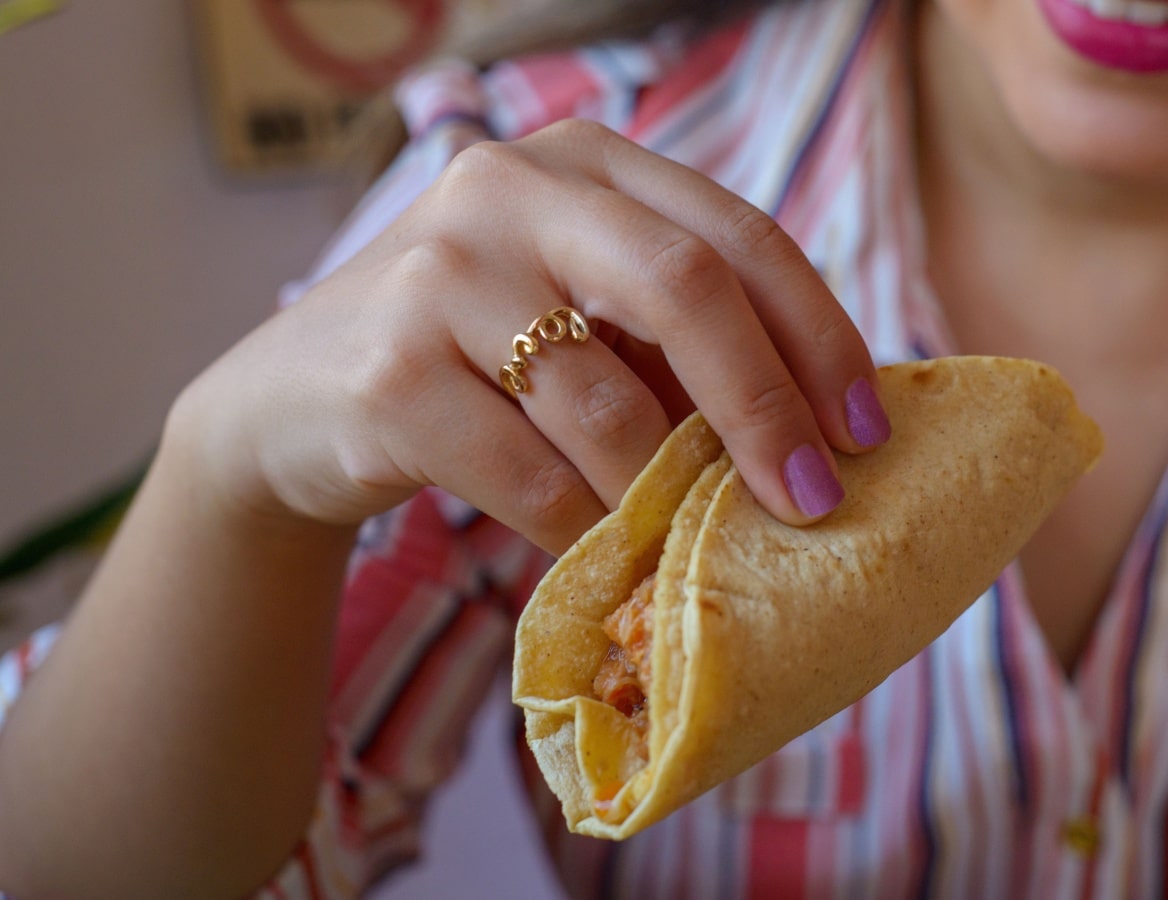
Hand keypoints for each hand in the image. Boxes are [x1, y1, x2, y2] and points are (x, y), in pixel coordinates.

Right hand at [170, 119, 887, 552]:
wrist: (290, 404)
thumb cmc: (474, 364)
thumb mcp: (579, 319)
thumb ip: (678, 344)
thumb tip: (826, 433)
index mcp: (585, 164)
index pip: (737, 235)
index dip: (819, 334)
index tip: (867, 430)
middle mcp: (510, 188)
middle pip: (687, 287)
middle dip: (769, 405)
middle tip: (815, 499)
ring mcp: (440, 271)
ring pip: (606, 400)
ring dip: (671, 491)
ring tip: (698, 544)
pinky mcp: (387, 369)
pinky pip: (529, 474)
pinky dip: (584, 529)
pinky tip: (605, 556)